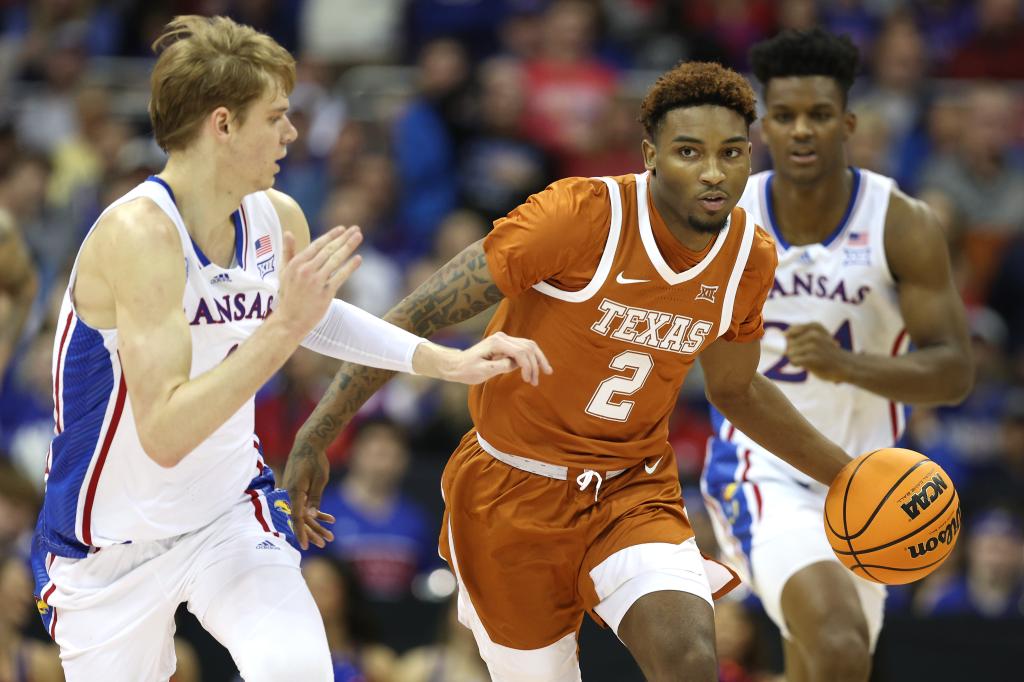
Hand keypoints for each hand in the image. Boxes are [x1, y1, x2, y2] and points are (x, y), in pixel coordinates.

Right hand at [275, 226, 362, 338]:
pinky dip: (350, 267)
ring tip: (359, 237)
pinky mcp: (325, 293)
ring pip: (335, 260)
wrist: (290, 320)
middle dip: (344, 238)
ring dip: (349, 247)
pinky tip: (358, 258)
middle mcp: (306, 270)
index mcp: (297, 263)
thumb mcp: (284, 271)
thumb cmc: (288, 294)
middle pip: (329, 250)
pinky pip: (340, 276)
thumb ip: (288, 251)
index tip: (342, 228)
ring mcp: (316, 281)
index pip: (317, 245)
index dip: (331, 235)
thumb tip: (289, 232)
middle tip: (356, 229)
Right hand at [282, 438, 335, 549]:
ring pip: (303, 513)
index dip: (301, 532)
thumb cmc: (315, 460)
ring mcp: (292, 492)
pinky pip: (304, 504)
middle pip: (300, 518)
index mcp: (295, 492)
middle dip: (313, 532)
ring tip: (330, 535)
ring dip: (316, 524)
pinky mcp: (296, 489)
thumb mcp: (320, 479)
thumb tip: (311, 516)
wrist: (307, 444)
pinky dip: (316, 512)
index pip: (297, 517)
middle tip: (325, 543)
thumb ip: (314, 498)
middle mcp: (291, 493)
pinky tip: (329, 519)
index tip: (305, 545)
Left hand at [415, 332, 552, 384]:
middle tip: (540, 379)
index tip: (529, 380)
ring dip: (537, 359)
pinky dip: (531, 358)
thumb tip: (516, 364)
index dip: (528, 367)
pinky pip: (523, 349)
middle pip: (529, 346)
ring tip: (544, 372)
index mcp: (497, 343)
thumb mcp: (482, 371)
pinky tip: (534, 368)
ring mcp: (504, 340)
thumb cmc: (466, 370)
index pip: (521, 352)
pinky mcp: (505, 345)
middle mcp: (502, 337)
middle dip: (537, 363)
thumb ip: (501, 366)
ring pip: (529, 346)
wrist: (456, 365)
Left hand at [784, 323, 848, 382]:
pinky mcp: (814, 358)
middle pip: (788, 342)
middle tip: (802, 355)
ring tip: (804, 360)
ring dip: (793, 357)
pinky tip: (802, 365)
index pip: (790, 331)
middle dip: (790, 349)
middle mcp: (814, 334)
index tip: (794, 345)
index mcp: (815, 326)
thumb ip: (802, 333)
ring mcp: (814, 346)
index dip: (788, 339)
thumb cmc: (828, 352)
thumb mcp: (818, 337)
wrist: (846, 365)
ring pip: (790, 351)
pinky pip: (795, 360)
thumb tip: (783, 334)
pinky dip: (795, 363)